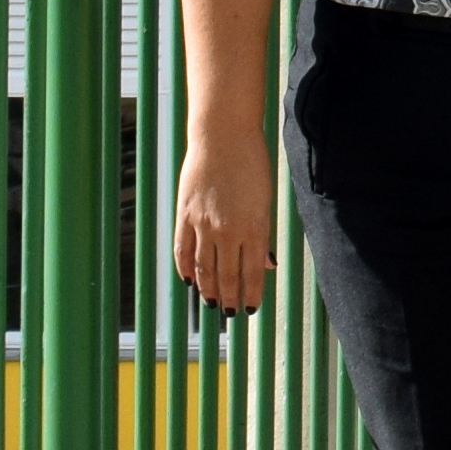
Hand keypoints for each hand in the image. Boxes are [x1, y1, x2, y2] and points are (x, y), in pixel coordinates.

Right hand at [171, 124, 282, 316]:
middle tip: (229, 313)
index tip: (250, 309)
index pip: (252, 273)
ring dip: (208, 289)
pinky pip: (183, 250)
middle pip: (227, 275)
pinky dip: (185, 269)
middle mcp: (228, 230)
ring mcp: (203, 223)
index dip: (250, 294)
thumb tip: (267, 265)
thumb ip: (262, 235)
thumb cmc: (251, 164)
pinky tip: (190, 280)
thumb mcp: (265, 200)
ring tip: (211, 303)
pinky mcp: (185, 215)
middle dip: (229, 298)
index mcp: (254, 226)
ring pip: (204, 268)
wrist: (222, 136)